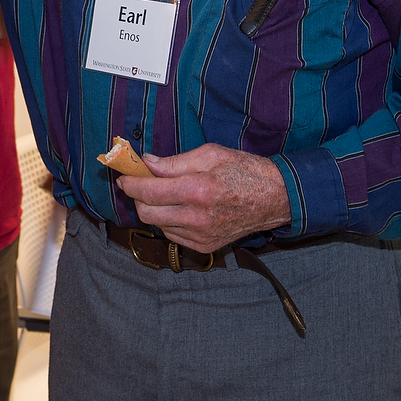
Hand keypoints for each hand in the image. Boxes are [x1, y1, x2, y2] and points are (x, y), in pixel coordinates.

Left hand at [116, 143, 291, 252]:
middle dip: (137, 197)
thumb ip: (174, 162)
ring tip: (162, 193)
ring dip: (152, 208)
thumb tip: (146, 163)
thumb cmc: (245, 171)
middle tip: (140, 183)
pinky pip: (172, 234)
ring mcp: (201, 235)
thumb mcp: (211, 154)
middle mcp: (197, 217)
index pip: (148, 192)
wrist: (277, 199)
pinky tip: (178, 208)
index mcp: (198, 190)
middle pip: (146, 212)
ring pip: (157, 225)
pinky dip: (167, 220)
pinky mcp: (205, 246)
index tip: (124, 176)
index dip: (130, 183)